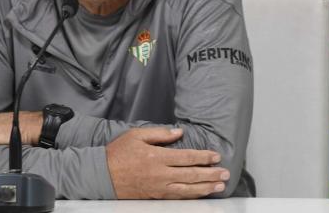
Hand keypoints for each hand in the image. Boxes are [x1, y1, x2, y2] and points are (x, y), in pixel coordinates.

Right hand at [106, 127, 229, 198]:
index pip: (186, 157)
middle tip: (225, 173)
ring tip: (219, 186)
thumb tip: (179, 132)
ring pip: (188, 189)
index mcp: (157, 157)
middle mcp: (160, 174)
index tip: (215, 156)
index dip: (203, 157)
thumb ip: (159, 134)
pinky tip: (201, 193)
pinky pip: (178, 197)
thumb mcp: (137, 135)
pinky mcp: (156, 196)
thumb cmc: (118, 153)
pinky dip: (192, 195)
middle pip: (191, 175)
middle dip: (210, 174)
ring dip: (206, 187)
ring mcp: (159, 188)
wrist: (103, 175)